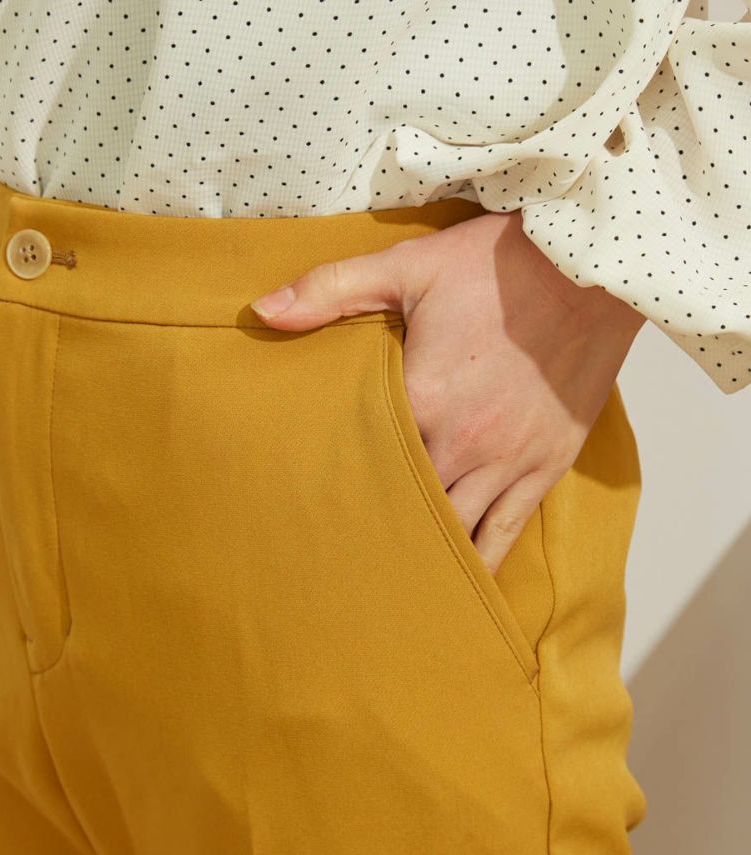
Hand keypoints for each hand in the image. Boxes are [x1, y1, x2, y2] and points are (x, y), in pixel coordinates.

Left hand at [249, 209, 644, 573]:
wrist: (592, 267)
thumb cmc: (498, 264)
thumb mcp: (407, 265)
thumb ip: (330, 289)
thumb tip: (262, 311)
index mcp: (422, 399)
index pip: (365, 462)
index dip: (336, 491)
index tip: (308, 513)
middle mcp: (464, 443)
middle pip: (406, 507)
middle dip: (373, 533)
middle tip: (338, 566)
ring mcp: (508, 460)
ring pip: (455, 531)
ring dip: (422, 557)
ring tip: (387, 589)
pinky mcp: (545, 466)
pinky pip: (507, 531)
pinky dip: (481, 562)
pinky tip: (459, 586)